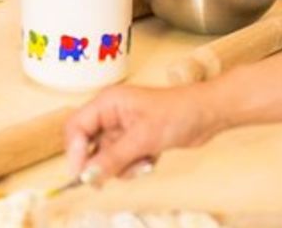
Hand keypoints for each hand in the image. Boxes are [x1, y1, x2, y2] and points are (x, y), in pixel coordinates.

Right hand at [64, 84, 222, 181]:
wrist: (207, 114)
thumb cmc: (177, 113)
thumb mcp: (142, 138)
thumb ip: (113, 158)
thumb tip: (88, 175)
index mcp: (107, 103)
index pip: (76, 127)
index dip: (74, 151)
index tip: (81, 175)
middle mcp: (110, 114)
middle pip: (88, 145)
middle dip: (103, 163)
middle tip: (113, 176)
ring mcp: (122, 128)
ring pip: (106, 157)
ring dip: (123, 166)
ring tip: (144, 162)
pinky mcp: (133, 140)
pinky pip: (122, 161)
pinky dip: (134, 166)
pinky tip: (151, 160)